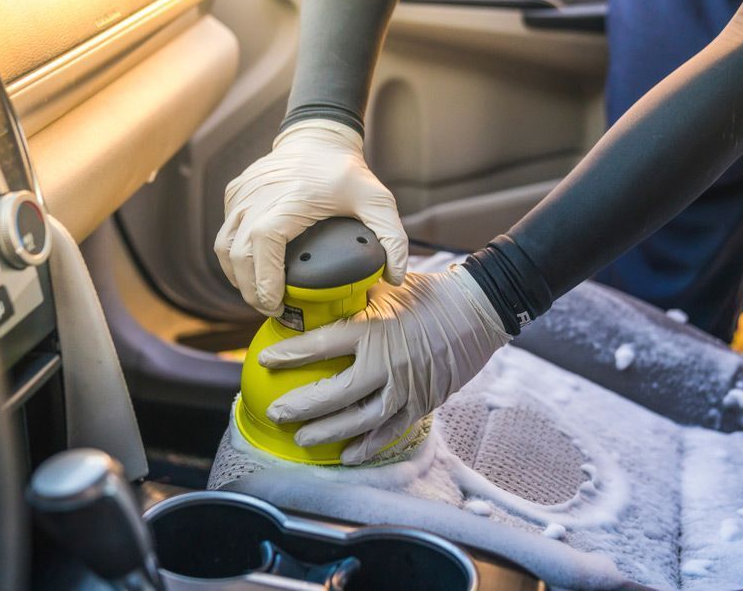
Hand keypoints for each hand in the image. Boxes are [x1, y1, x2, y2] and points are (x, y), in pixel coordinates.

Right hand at [215, 119, 407, 316]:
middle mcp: (259, 196)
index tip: (276, 303)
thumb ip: (393, 239)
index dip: (264, 278)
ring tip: (259, 295)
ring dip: (237, 277)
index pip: (263, 242)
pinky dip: (233, 256)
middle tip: (272, 308)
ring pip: (224, 246)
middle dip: (251, 289)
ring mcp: (242, 194)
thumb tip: (394, 277)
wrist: (317, 135)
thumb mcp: (377, 201)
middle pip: (238, 253)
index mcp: (290, 199)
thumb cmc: (345, 171)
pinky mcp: (234, 193)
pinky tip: (252, 270)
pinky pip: (225, 232)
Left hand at [260, 266, 510, 464]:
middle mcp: (387, 363)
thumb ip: (353, 295)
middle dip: (301, 406)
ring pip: (360, 419)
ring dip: (329, 432)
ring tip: (302, 438)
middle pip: (336, 393)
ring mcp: (405, 387)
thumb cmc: (429, 293)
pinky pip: (391, 430)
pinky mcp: (422, 402)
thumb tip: (317, 295)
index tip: (265, 361)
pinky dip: (369, 445)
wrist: (478, 311)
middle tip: (276, 412)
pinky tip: (347, 455)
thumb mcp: (386, 286)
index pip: (322, 345)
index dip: (291, 355)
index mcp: (374, 329)